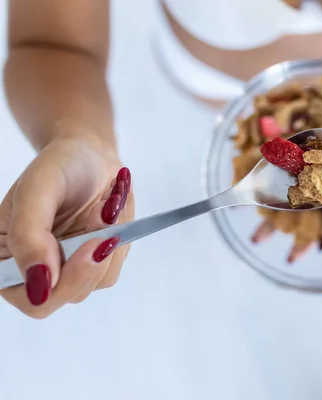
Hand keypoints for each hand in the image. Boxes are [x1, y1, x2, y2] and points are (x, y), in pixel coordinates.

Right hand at [0, 135, 133, 317]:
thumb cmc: (58, 167)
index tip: (90, 245)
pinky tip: (111, 212)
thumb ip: (29, 237)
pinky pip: (115, 264)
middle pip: (67, 296)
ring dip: (109, 239)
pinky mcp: (95, 263)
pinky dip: (119, 237)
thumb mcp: (36, 192)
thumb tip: (39, 286)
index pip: (31, 299)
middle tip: (105, 215)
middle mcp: (34, 272)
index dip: (61, 283)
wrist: (89, 154)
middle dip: (92, 256)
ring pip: (97, 280)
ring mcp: (67, 270)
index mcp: (5, 260)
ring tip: (104, 204)